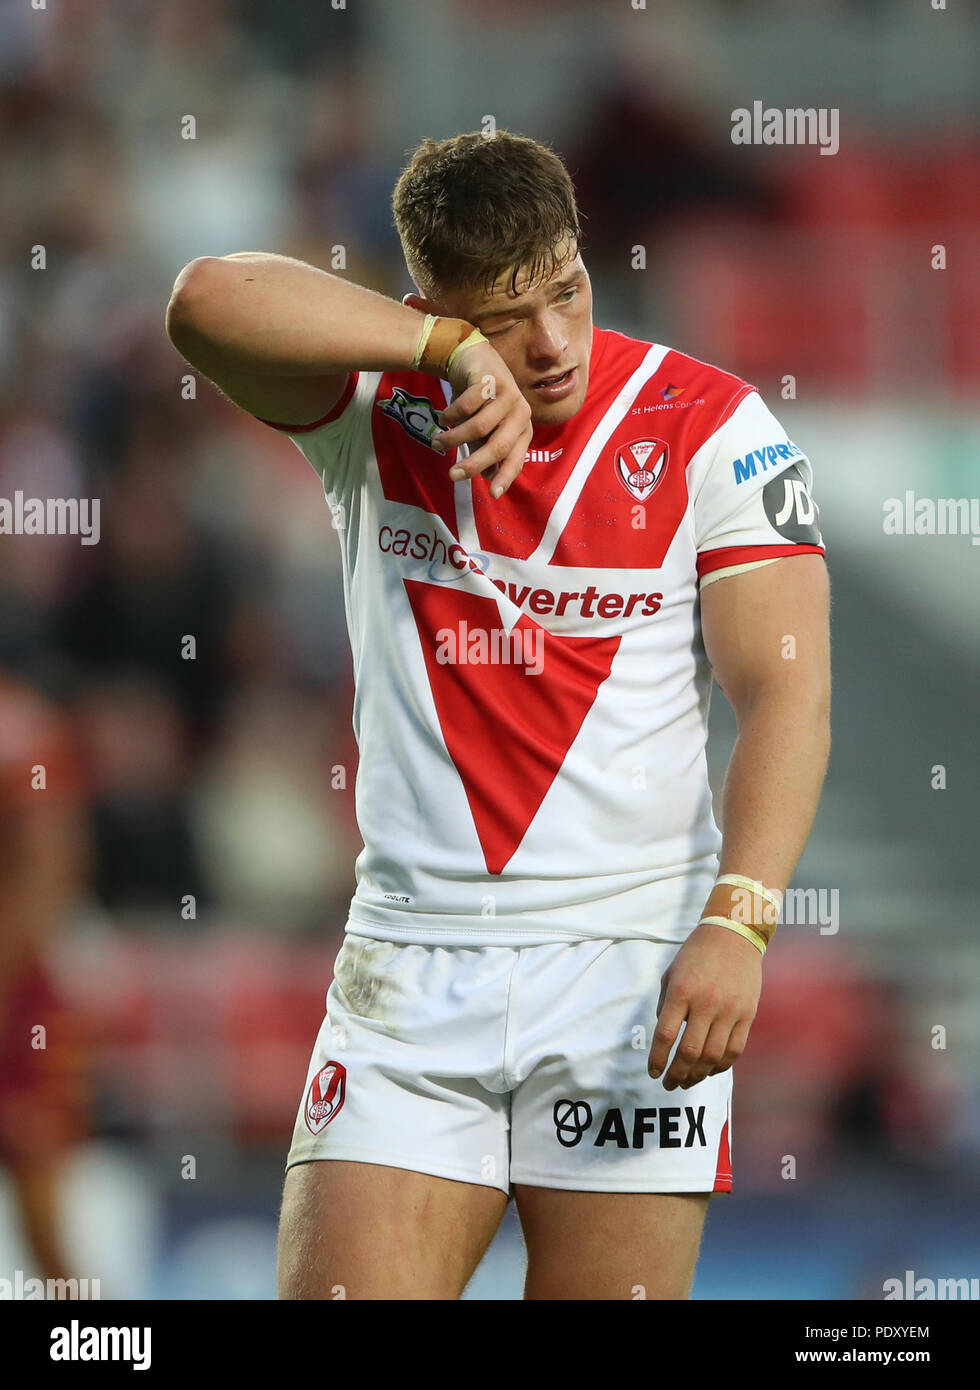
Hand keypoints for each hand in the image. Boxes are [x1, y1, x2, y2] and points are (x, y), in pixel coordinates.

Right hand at [432, 339, 531, 497]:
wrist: (472, 360)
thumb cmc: (480, 400)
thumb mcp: (484, 428)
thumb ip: (485, 450)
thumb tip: (489, 477)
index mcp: (523, 428)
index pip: (516, 457)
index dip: (505, 476)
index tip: (493, 494)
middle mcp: (520, 412)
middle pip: (498, 446)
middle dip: (473, 464)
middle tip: (451, 475)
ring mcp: (508, 394)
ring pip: (479, 427)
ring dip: (454, 438)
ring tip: (437, 441)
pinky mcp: (491, 379)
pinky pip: (467, 406)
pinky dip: (451, 415)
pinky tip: (443, 416)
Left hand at [647, 921, 761, 1089]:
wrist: (734, 935)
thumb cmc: (697, 953)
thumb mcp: (671, 973)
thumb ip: (665, 1005)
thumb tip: (665, 1037)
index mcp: (681, 992)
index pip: (666, 1034)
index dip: (658, 1059)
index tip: (653, 1072)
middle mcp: (705, 1003)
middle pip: (690, 1052)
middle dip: (677, 1074)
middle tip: (669, 1084)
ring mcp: (729, 1010)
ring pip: (713, 1056)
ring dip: (699, 1075)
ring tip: (688, 1081)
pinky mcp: (747, 1014)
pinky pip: (735, 1049)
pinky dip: (721, 1065)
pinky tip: (711, 1069)